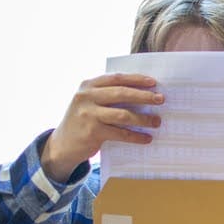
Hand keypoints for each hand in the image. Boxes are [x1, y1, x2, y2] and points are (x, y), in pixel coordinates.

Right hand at [40, 73, 163, 181]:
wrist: (62, 145)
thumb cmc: (83, 120)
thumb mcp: (90, 102)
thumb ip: (108, 95)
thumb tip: (143, 92)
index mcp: (87, 85)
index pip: (116, 78)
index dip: (136, 79)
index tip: (154, 82)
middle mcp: (86, 97)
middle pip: (121, 93)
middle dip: (144, 96)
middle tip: (161, 99)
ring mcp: (88, 115)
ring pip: (123, 114)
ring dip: (144, 118)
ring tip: (157, 122)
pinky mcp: (92, 132)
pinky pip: (121, 133)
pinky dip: (136, 136)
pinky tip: (146, 138)